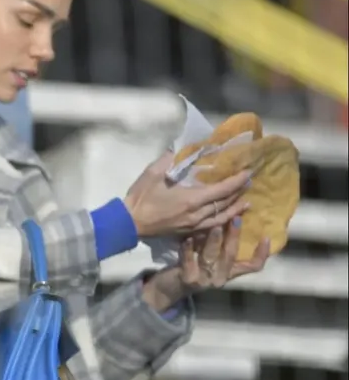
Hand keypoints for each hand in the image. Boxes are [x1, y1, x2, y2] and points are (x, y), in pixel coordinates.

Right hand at [123, 151, 251, 237]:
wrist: (130, 222)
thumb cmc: (141, 197)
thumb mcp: (153, 173)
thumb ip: (169, 159)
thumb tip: (181, 147)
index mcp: (192, 199)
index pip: (222, 190)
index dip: (237, 181)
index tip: (248, 172)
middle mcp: (198, 214)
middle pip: (226, 204)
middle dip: (239, 192)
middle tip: (249, 182)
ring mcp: (195, 225)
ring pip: (222, 217)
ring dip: (236, 209)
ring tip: (246, 202)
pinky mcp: (189, 231)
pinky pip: (214, 226)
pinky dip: (224, 220)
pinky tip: (228, 217)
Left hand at [179, 217, 269, 291]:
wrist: (172, 287)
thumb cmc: (195, 266)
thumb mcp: (212, 257)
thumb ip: (222, 244)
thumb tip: (234, 216)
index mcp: (230, 271)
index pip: (253, 266)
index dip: (262, 254)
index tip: (266, 237)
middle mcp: (220, 277)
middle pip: (230, 256)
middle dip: (233, 236)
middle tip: (235, 218)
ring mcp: (204, 279)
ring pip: (211, 256)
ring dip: (213, 239)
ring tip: (214, 224)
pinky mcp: (188, 279)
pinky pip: (188, 260)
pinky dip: (187, 248)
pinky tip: (187, 237)